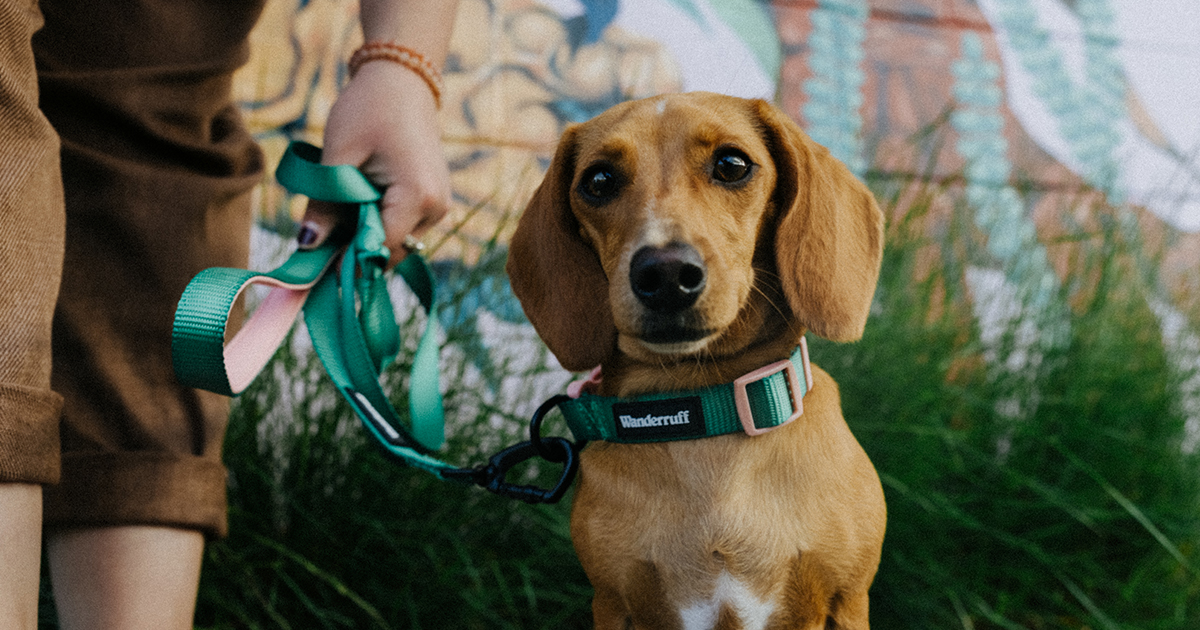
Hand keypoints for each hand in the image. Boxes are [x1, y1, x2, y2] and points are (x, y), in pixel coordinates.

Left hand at [297, 60, 450, 266]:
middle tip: (320, 237)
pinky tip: (356, 203)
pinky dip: (378, 223)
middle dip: (356, 249)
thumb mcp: (338, 155)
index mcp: (418, 196)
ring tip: (338, 211)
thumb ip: (324, 204)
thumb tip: (306, 245)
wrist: (401, 81)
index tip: (315, 263)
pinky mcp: (434, 201)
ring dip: (366, 236)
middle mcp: (436, 208)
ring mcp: (439, 206)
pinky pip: (403, 227)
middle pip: (391, 250)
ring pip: (397, 242)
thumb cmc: (369, 109)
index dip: (348, 259)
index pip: (381, 248)